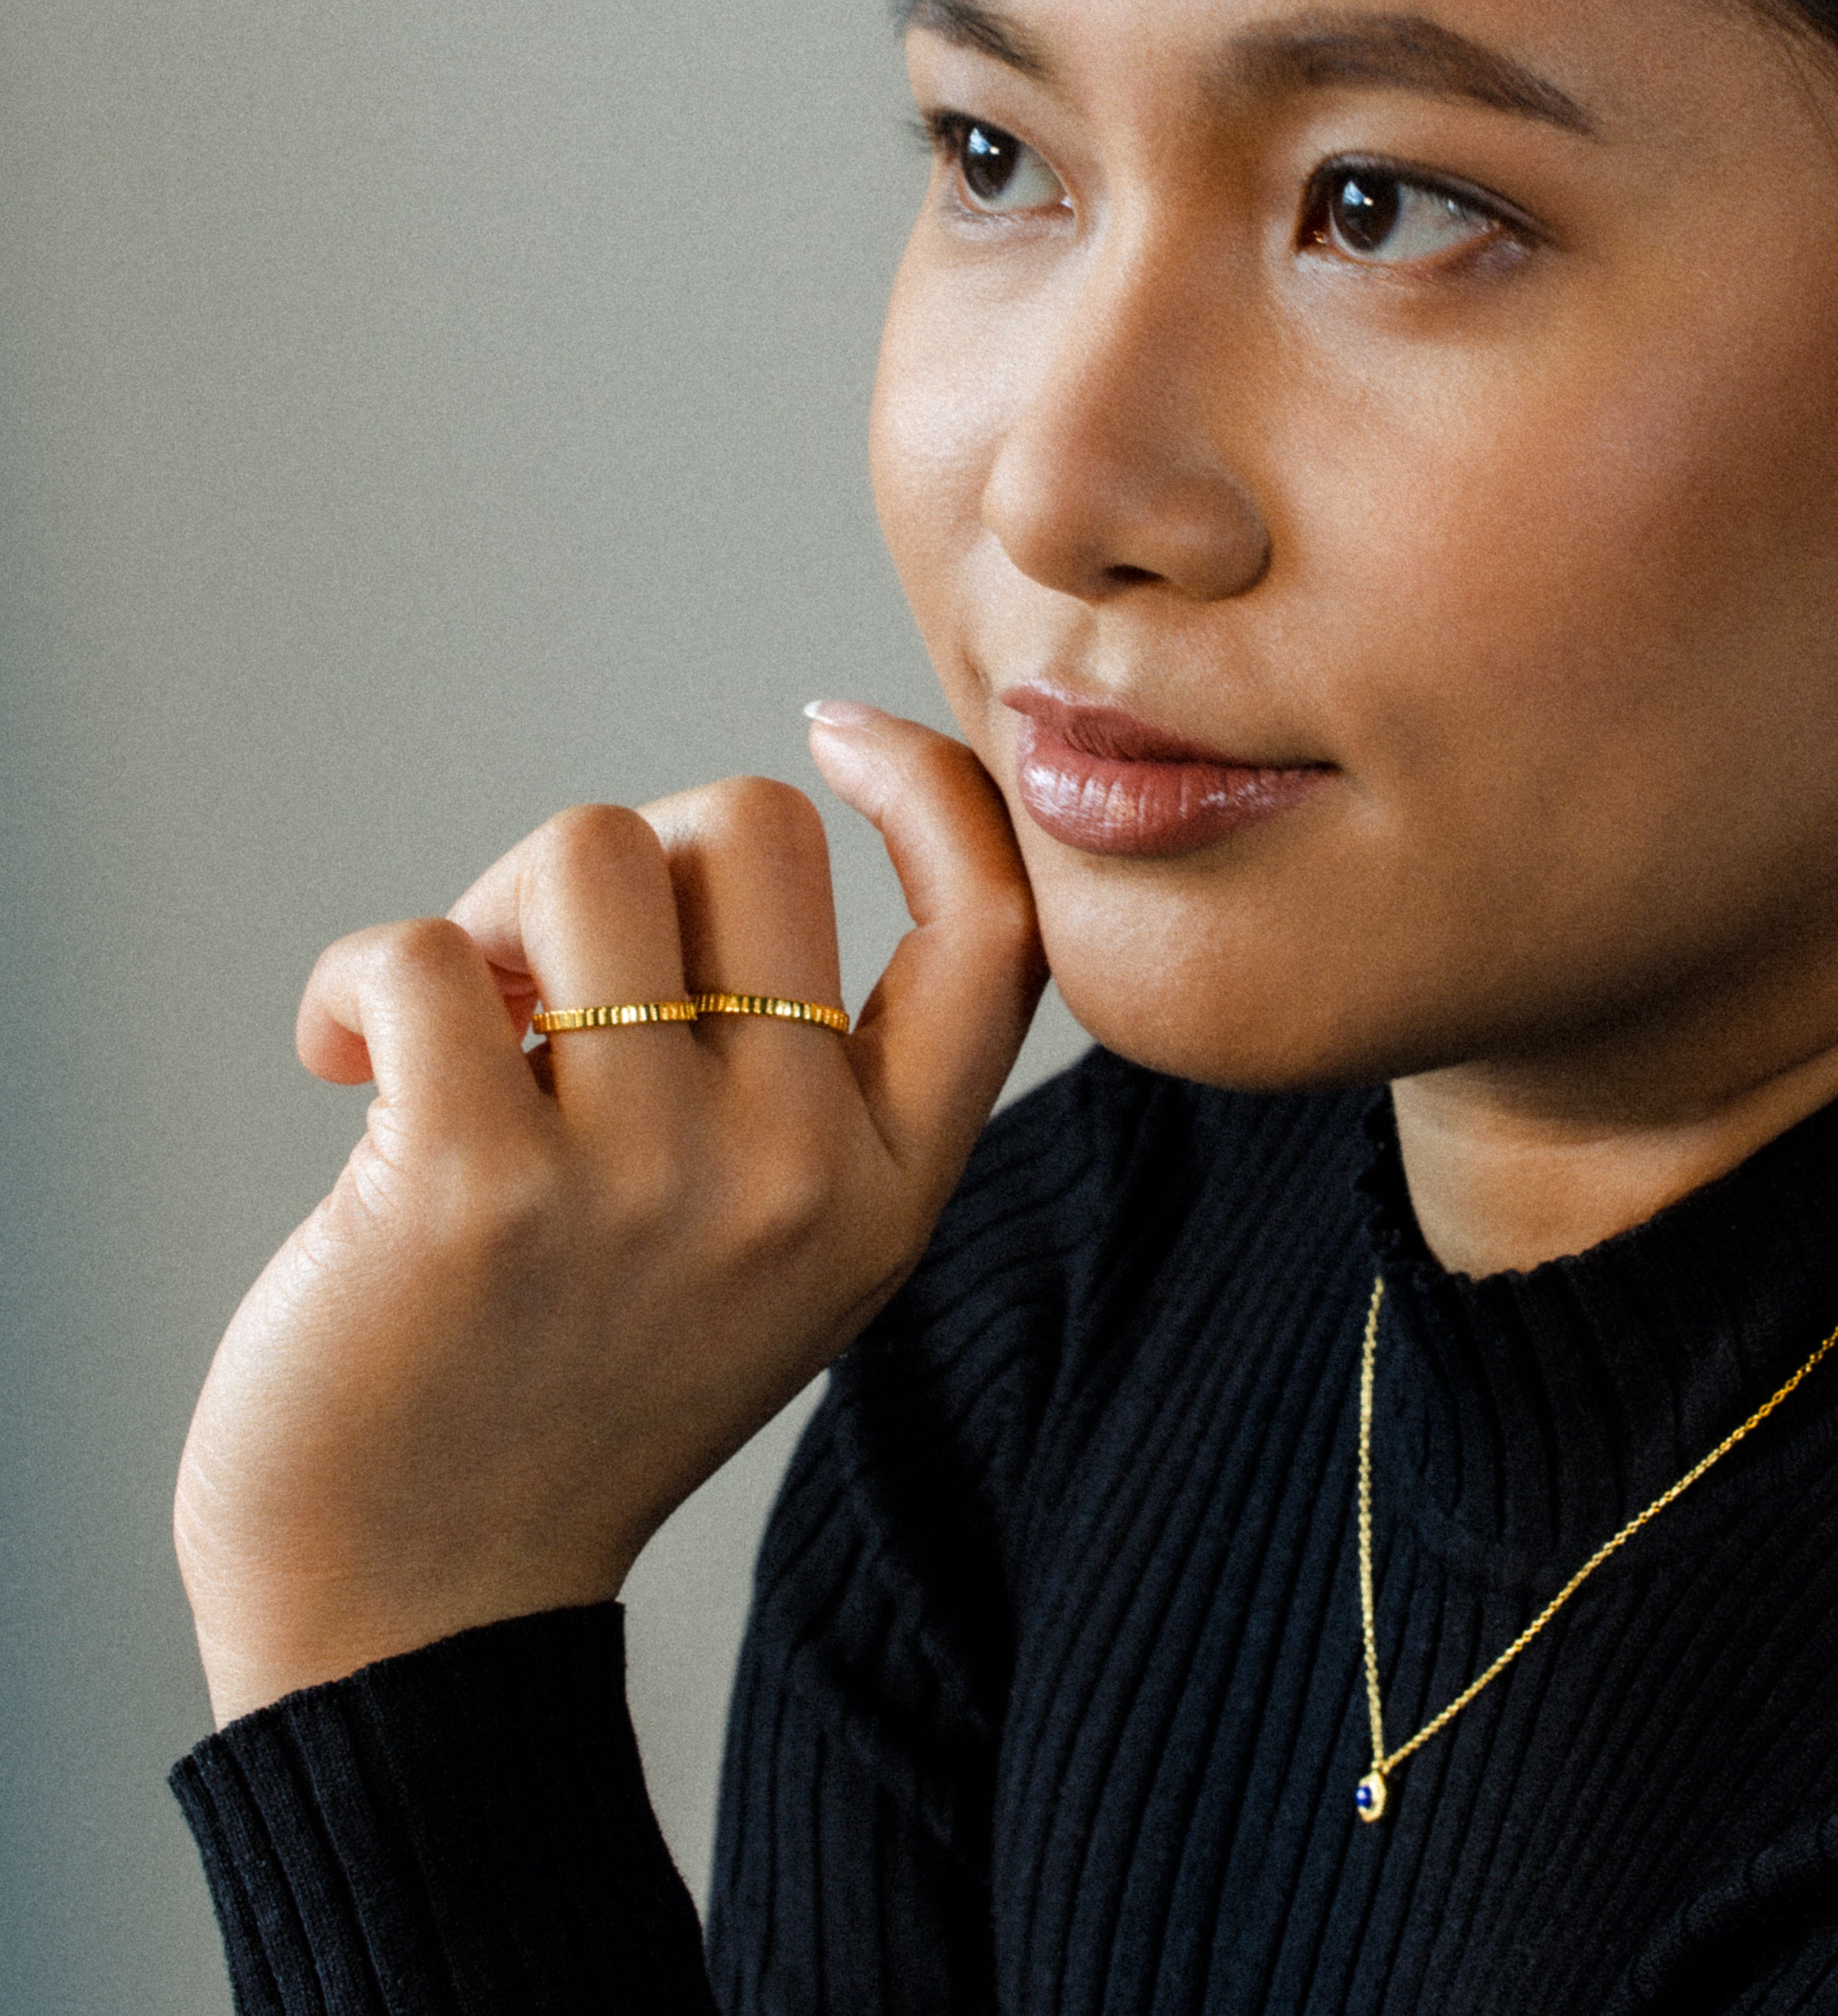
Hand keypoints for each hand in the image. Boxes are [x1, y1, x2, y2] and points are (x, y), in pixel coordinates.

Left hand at [173, 706, 1043, 1726]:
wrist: (419, 1603)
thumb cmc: (582, 1381)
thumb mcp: (784, 1249)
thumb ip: (818, 1079)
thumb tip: (719, 847)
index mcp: (890, 1186)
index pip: (995, 927)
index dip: (930, 789)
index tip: (833, 734)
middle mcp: (799, 1176)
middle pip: (751, 833)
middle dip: (632, 857)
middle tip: (553, 975)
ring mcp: (650, 1184)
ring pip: (590, 856)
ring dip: (492, 911)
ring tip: (457, 1024)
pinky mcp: (479, 1189)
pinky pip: (423, 953)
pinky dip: (359, 983)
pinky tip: (342, 1064)